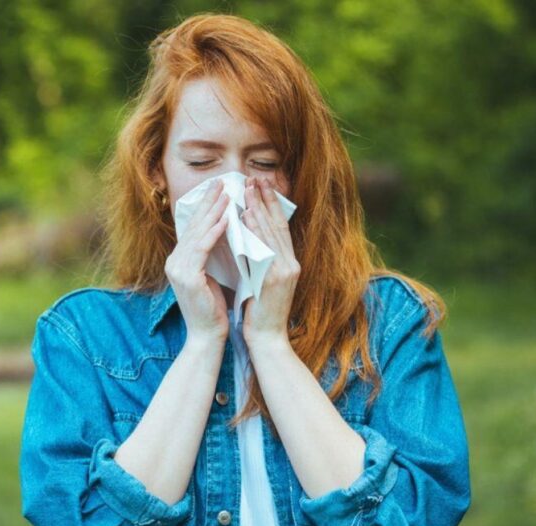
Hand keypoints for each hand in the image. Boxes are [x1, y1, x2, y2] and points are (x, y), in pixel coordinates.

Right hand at [165, 180, 230, 344]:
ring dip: (214, 211)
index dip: (206, 207)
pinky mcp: (187, 276)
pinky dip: (215, 231)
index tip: (219, 189)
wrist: (207, 337)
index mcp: (179, 260)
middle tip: (222, 182)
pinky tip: (226, 218)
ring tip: (227, 193)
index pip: (193, 227)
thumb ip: (213, 255)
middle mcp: (174, 261)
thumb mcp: (213, 275)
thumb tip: (226, 231)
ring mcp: (178, 268)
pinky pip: (203, 248)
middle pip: (193, 225)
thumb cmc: (215, 308)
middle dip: (209, 202)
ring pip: (198, 233)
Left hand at [240, 176, 299, 345]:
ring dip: (259, 208)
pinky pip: (263, 248)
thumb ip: (260, 260)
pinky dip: (254, 231)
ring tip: (248, 189)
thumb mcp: (263, 281)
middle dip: (266, 200)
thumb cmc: (261, 312)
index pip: (280, 228)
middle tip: (255, 178)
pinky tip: (245, 216)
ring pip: (271, 232)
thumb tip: (247, 236)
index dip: (271, 205)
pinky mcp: (275, 278)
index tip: (262, 186)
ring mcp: (285, 270)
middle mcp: (291, 264)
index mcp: (289, 263)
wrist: (267, 338)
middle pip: (278, 225)